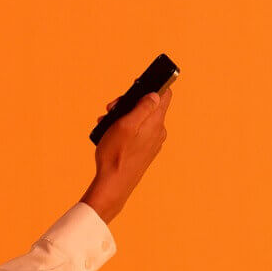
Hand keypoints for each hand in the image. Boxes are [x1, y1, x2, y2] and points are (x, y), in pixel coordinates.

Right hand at [82, 87, 172, 221]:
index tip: (135, 85)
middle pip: (149, 106)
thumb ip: (142, 107)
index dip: (152, 85)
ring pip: (141, 119)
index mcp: (156, 122)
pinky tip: (111, 135)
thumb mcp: (125, 125)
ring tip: (106, 123)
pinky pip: (138, 132)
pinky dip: (125, 128)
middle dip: (129, 103)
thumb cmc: (116, 154)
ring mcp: (153, 142)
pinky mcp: (145, 151)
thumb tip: (156, 94)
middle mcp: (158, 131)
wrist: (113, 185)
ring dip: (124, 116)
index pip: (165, 94)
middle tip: (111, 109)